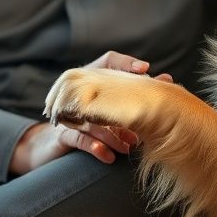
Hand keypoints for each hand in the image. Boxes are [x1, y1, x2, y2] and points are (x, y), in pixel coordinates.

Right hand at [7, 51, 171, 175]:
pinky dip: (96, 147)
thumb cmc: (86, 123)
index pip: (107, 60)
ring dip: (115, 133)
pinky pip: (79, 139)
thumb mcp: (107, 108)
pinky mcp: (61, 135)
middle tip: (147, 116)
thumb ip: (132, 94)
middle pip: (101, 90)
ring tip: (132, 145)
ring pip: (94, 119)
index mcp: (90, 82)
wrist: (49, 146)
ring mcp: (68, 114)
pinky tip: (109, 155)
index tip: (144, 69)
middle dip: (124, 104)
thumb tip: (168, 79)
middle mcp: (78, 93)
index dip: (124, 62)